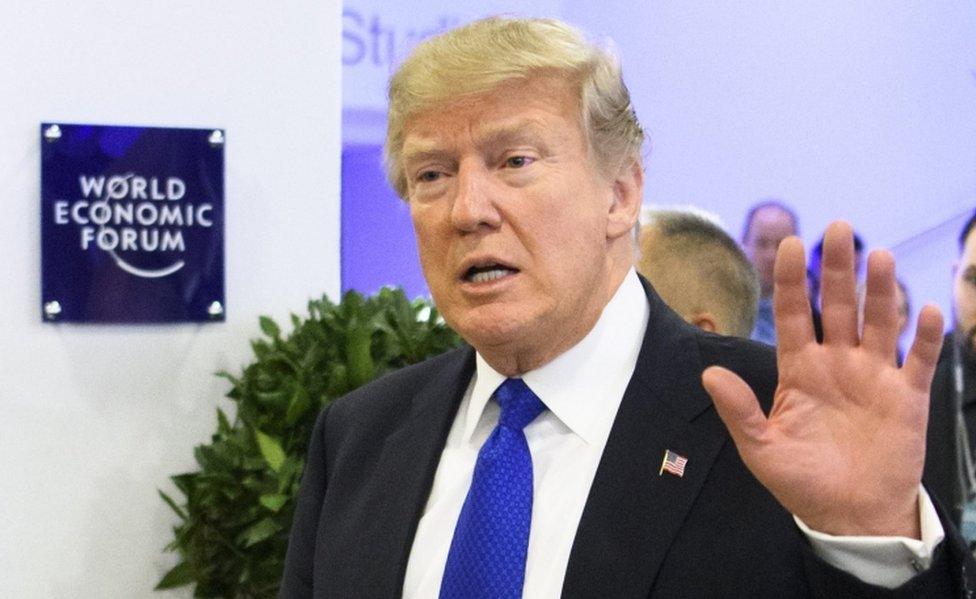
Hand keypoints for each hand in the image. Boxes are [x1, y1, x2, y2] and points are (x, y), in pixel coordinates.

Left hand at [702, 221, 943, 537]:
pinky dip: (926, 336)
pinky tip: (925, 309)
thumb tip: (709, 373)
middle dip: (837, 268)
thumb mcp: (761, 448)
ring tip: (878, 256)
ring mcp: (874, 376)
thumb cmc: (802, 481)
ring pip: (879, 322)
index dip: (791, 280)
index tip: (789, 242)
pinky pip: (919, 360)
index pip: (794, 315)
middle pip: (837, 306)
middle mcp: (837, 364)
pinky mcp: (907, 396)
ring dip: (879, 290)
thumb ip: (738, 410)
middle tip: (838, 227)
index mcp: (800, 370)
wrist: (851, 516)